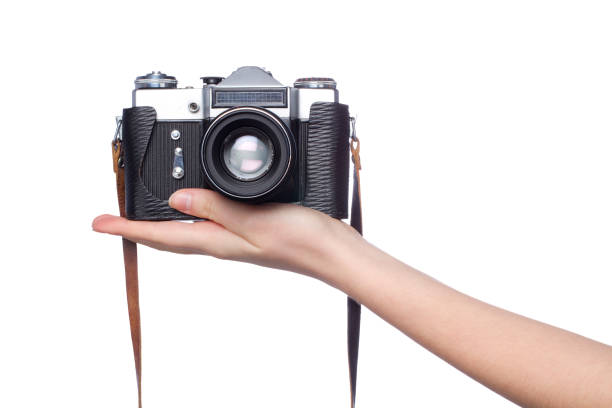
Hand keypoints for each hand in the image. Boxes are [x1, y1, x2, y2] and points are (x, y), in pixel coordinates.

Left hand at [92, 189, 361, 278]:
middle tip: (114, 216)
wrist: (332, 252)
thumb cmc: (301, 241)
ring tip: (142, 211)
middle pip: (168, 235)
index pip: (162, 236)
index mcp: (218, 241)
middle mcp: (221, 241)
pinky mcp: (249, 228)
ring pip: (186, 228)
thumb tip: (175, 199)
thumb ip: (216, 209)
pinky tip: (194, 205)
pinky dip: (191, 212)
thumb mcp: (255, 220)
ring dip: (160, 220)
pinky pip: (209, 221)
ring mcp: (234, 237)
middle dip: (137, 226)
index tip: (100, 223)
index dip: (128, 228)